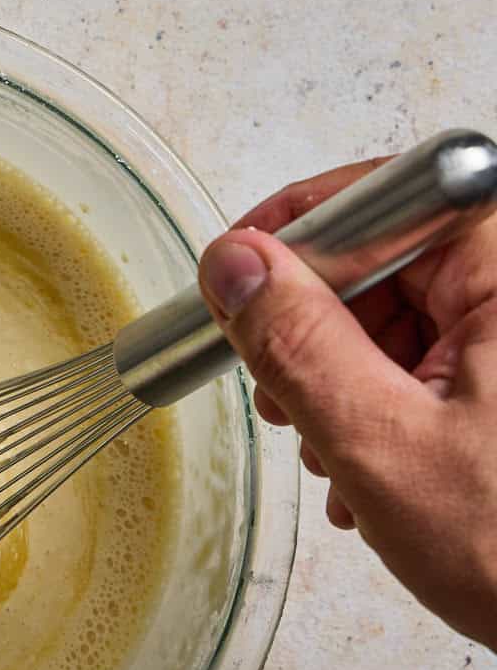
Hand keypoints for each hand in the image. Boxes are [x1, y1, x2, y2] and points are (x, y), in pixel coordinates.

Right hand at [198, 155, 496, 649]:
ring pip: (402, 313)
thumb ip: (298, 343)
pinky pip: (435, 356)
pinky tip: (372, 473)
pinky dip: (387, 405)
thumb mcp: (383, 444)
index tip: (236, 284)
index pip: (382, 196)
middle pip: (387, 256)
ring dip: (345, 381)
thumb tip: (234, 263)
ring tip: (334, 459)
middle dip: (316, 329)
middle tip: (281, 400)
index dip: (296, 236)